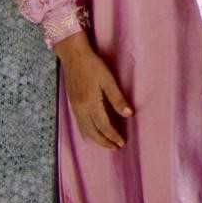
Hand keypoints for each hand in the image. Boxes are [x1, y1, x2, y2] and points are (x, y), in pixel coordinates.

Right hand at [56, 32, 131, 148]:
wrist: (73, 56)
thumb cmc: (92, 65)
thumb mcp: (108, 80)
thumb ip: (117, 98)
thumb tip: (129, 114)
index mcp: (91, 104)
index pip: (104, 126)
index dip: (113, 135)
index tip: (121, 143)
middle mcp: (81, 108)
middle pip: (92, 132)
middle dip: (104, 141)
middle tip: (115, 147)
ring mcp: (75, 106)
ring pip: (84, 129)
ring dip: (95, 138)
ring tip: (106, 143)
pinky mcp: (72, 103)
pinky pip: (79, 123)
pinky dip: (87, 131)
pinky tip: (91, 132)